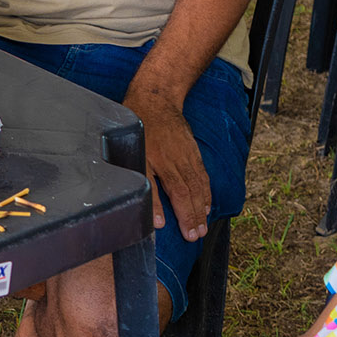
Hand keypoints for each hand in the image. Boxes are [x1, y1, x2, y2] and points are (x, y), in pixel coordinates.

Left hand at [125, 90, 209, 240]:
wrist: (156, 99)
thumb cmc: (138, 127)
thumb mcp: (129, 150)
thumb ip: (138, 175)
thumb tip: (145, 199)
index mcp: (154, 160)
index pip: (166, 190)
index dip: (169, 211)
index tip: (174, 230)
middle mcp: (172, 160)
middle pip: (185, 192)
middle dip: (191, 216)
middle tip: (194, 236)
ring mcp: (185, 156)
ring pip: (196, 186)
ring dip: (200, 209)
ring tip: (202, 227)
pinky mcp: (193, 152)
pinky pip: (202, 176)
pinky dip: (206, 193)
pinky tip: (206, 206)